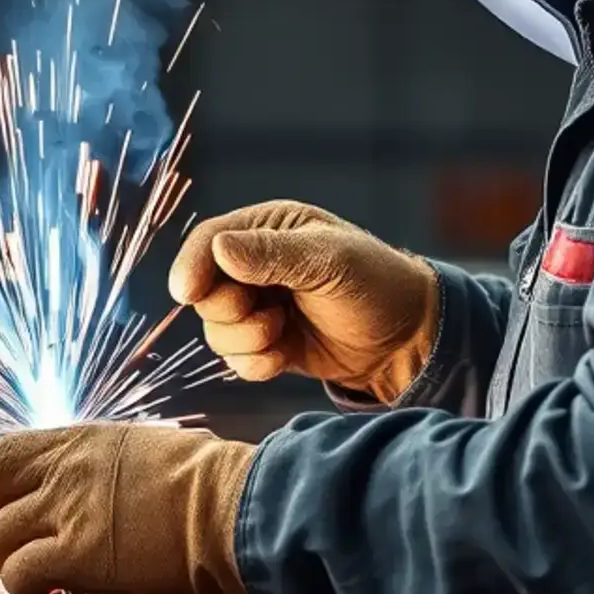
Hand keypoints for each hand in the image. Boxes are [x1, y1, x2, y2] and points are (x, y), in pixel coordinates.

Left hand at [0, 422, 255, 593]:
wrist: (228, 504)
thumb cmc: (204, 478)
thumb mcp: (142, 449)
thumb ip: (100, 464)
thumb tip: (87, 482)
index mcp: (80, 441)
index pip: (1, 454)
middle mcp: (64, 470)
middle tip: (8, 545)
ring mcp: (66, 511)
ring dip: (9, 562)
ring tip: (36, 572)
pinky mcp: (76, 554)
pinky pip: (20, 573)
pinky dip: (26, 585)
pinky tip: (51, 589)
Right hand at [169, 200, 438, 403]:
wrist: (407, 338)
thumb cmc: (376, 283)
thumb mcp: (329, 261)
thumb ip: (273, 255)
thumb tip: (221, 249)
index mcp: (270, 230)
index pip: (210, 240)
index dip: (192, 264)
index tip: (186, 292)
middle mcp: (257, 266)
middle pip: (205, 291)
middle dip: (229, 311)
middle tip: (267, 316)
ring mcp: (261, 307)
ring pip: (216, 329)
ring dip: (245, 340)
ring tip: (283, 333)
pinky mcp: (268, 343)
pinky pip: (235, 359)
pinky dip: (253, 363)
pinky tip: (283, 356)